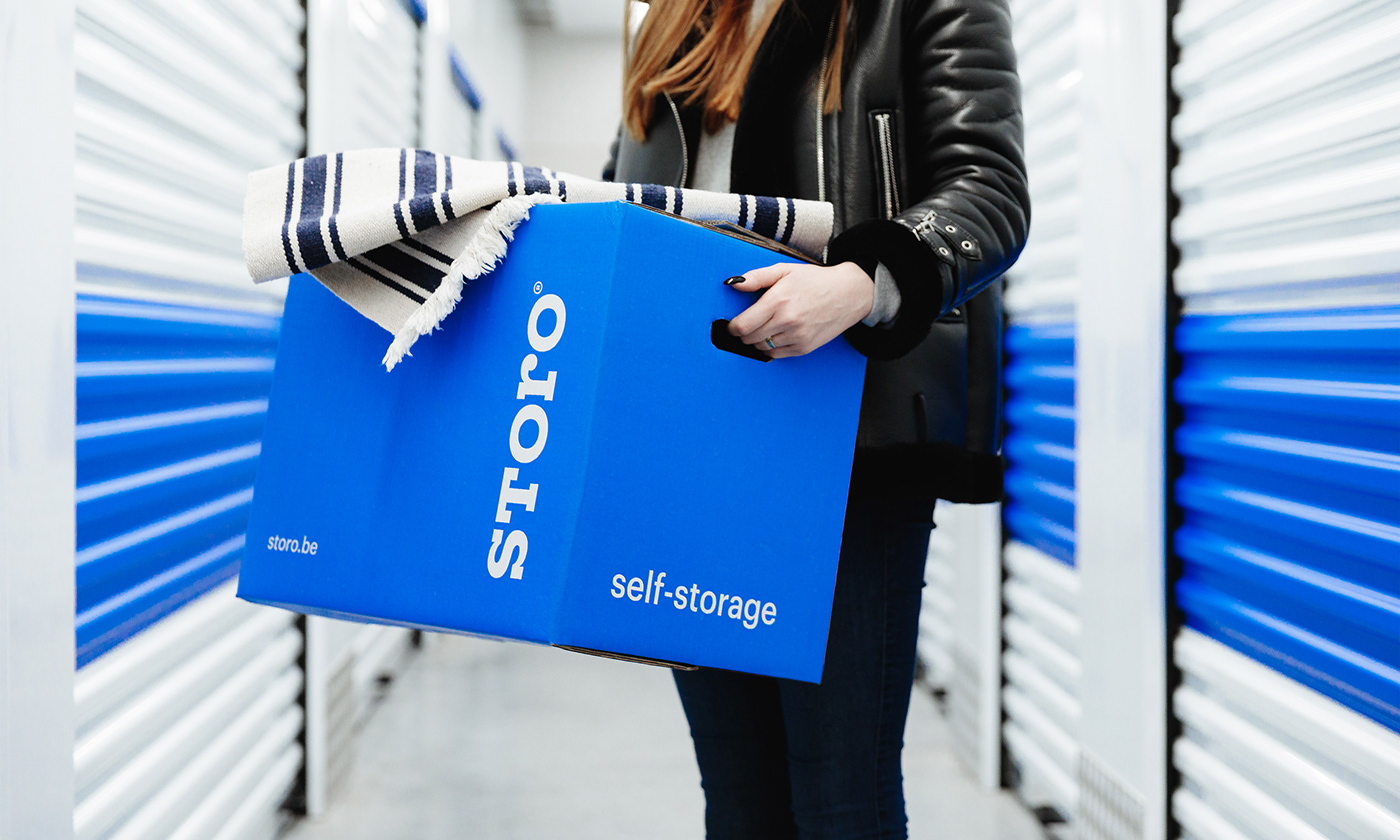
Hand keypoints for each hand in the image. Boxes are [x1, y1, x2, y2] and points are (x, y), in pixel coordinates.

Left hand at [725, 261, 874, 357]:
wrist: (848, 293)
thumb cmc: (816, 281)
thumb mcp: (785, 270)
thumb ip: (757, 277)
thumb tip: (734, 284)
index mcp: (778, 300)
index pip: (743, 325)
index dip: (732, 327)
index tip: (732, 324)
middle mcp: (787, 321)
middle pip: (749, 339)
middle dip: (743, 334)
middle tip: (748, 325)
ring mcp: (796, 336)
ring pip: (761, 348)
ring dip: (757, 340)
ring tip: (764, 328)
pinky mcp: (804, 347)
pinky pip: (776, 355)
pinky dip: (770, 348)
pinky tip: (775, 335)